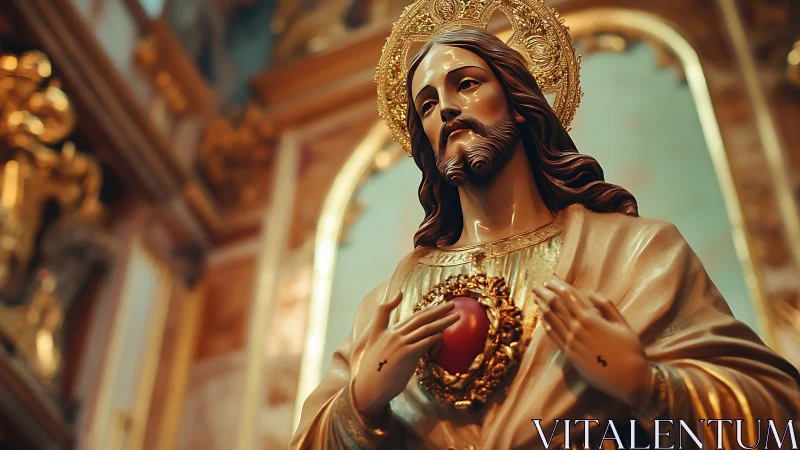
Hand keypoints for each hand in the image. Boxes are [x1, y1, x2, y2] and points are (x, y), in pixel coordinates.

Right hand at [352, 291, 458, 417]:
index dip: (396, 301)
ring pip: (426, 328)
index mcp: (383, 332)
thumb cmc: (371, 373)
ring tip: (456, 317)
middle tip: (450, 305)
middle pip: (419, 317)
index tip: (404, 295)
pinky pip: (426, 341)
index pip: (392, 312)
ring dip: (443, 321)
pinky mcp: (407, 354)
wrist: (368, 388)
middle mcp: (393, 334)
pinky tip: (444, 334)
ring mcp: (400, 343)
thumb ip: (382, 340)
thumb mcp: (371, 352)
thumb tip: (396, 339)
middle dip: (436, 310)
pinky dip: (436, 337)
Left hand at [533, 279, 650, 407]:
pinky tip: (542, 318)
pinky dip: (546, 324)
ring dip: (542, 307)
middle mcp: (577, 329)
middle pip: (556, 306)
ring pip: (551, 320)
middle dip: (545, 293)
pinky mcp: (569, 355)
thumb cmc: (629, 350)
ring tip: (536, 298)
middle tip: (537, 286)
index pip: (568, 297)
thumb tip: (591, 293)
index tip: (550, 280)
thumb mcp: (622, 324)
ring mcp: (571, 343)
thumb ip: (607, 307)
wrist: (627, 379)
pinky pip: (553, 336)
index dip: (557, 287)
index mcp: (590, 319)